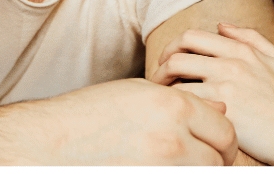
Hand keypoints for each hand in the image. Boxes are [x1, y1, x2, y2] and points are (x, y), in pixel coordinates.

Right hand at [27, 78, 238, 164]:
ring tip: (185, 167)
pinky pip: (182, 186)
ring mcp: (161, 170)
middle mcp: (172, 138)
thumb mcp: (139, 94)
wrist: (48, 144)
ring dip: (202, 174)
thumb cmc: (90, 115)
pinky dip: (181, 180)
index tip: (219, 146)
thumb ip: (185, 103)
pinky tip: (166, 174)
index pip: (225, 128)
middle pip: (222, 159)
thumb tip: (222, 109)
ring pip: (206, 177)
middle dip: (219, 161)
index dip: (225, 140)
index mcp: (173, 107)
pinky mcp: (148, 185)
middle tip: (209, 161)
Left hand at [150, 23, 273, 164]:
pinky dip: (175, 105)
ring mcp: (225, 83)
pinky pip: (184, 100)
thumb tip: (222, 25)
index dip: (174, 47)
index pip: (193, 36)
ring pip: (175, 75)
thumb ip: (252, 39)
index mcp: (243, 49)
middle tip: (156, 78)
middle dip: (161, 62)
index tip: (168, 61)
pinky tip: (176, 115)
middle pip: (179, 50)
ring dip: (161, 86)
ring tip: (160, 99)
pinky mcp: (221, 108)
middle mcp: (232, 61)